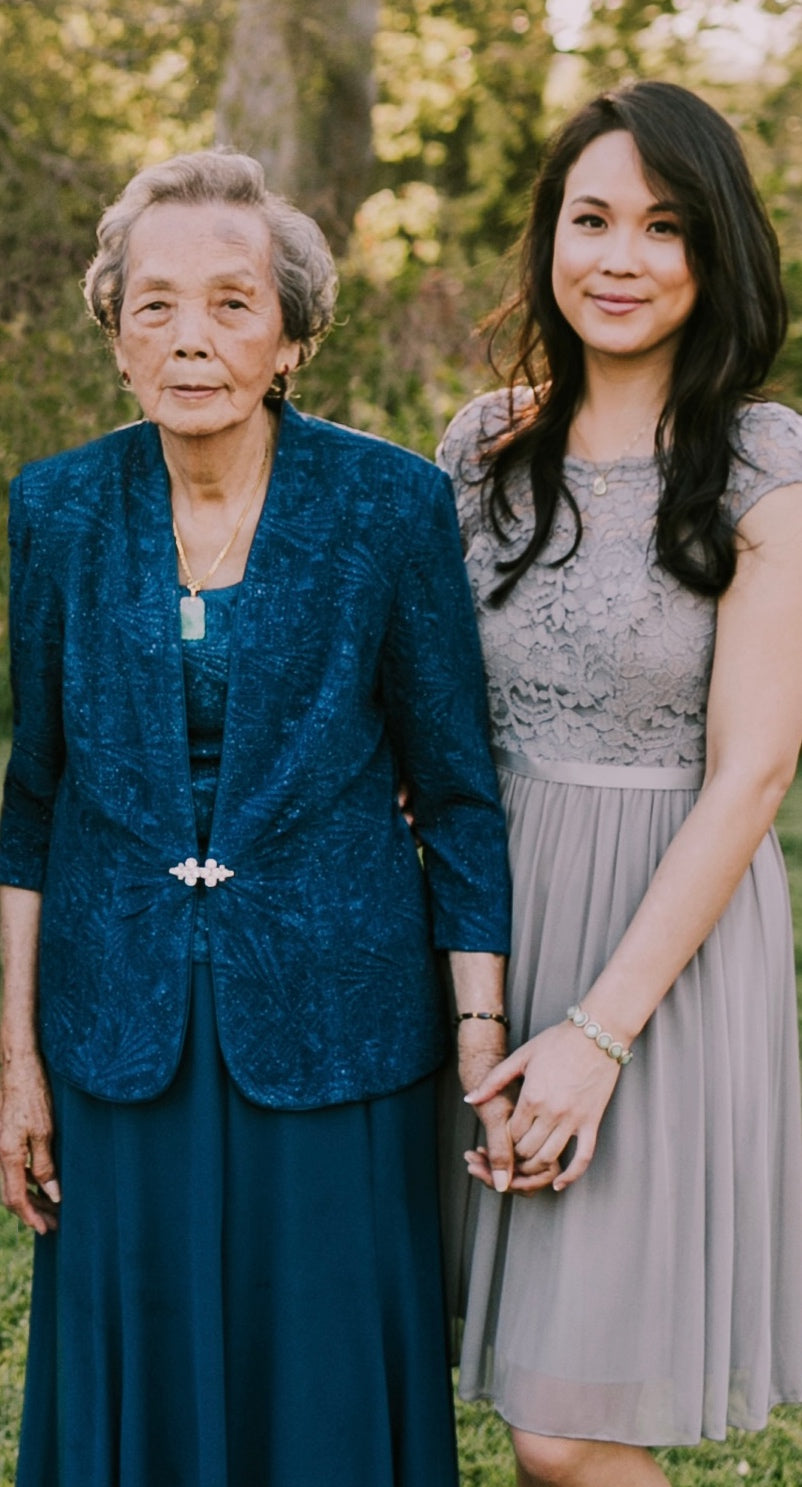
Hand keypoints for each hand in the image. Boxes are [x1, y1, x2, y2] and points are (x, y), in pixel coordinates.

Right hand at [0, 1051, 59, 1233]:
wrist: (18, 1066)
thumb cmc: (33, 1094)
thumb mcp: (44, 1131)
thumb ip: (46, 1164)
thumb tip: (52, 1194)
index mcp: (7, 1156)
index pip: (15, 1198)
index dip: (30, 1217)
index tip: (46, 1229)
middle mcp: (0, 1154)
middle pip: (12, 1194)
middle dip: (32, 1212)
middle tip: (53, 1224)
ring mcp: (2, 1145)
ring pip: (13, 1181)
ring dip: (31, 1197)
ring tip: (51, 1208)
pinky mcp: (6, 1137)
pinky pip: (15, 1167)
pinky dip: (28, 1180)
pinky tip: (43, 1183)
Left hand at [465, 1019, 620, 1190]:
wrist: (597, 1033)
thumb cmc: (558, 1041)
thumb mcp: (521, 1057)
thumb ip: (493, 1081)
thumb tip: (469, 1098)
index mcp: (532, 1096)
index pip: (510, 1133)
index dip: (504, 1139)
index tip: (504, 1135)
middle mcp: (552, 1112)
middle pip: (526, 1150)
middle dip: (516, 1155)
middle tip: (513, 1152)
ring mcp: (573, 1119)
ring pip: (549, 1157)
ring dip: (534, 1167)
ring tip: (527, 1164)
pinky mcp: (592, 1122)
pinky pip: (583, 1158)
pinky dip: (570, 1176)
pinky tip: (557, 1183)